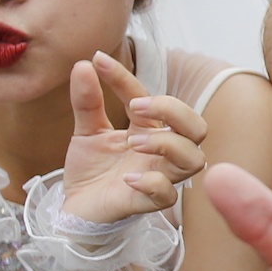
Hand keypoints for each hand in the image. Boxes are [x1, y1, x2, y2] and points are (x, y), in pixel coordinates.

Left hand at [57, 52, 207, 222]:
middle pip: (197, 128)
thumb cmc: (91, 170)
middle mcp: (161, 153)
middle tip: (136, 108)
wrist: (74, 208)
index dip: (125, 77)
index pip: (149, 97)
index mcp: (149, 130)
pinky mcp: (146, 204)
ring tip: (132, 143)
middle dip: (175, 111)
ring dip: (166, 144)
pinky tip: (127, 178)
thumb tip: (83, 64)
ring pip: (193, 160)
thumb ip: (87, 101)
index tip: (100, 62)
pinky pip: (167, 195)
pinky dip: (152, 182)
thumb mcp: (86, 130)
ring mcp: (157, 177)